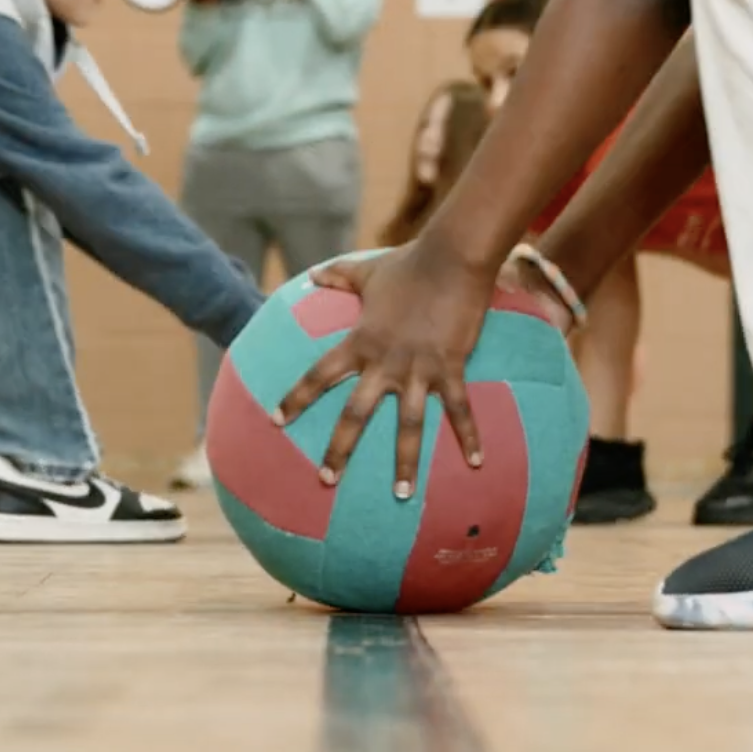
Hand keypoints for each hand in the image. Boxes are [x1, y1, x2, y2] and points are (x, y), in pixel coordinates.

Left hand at [275, 240, 502, 495]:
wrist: (451, 257)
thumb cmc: (409, 263)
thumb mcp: (367, 271)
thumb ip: (338, 275)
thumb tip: (313, 273)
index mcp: (360, 342)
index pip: (319, 375)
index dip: (296, 398)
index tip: (276, 421)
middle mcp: (384, 362)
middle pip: (354, 414)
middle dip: (339, 449)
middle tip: (326, 479)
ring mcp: (418, 369)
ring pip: (408, 425)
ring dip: (406, 462)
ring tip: (403, 494)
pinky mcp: (450, 367)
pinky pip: (460, 409)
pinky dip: (469, 436)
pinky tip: (476, 463)